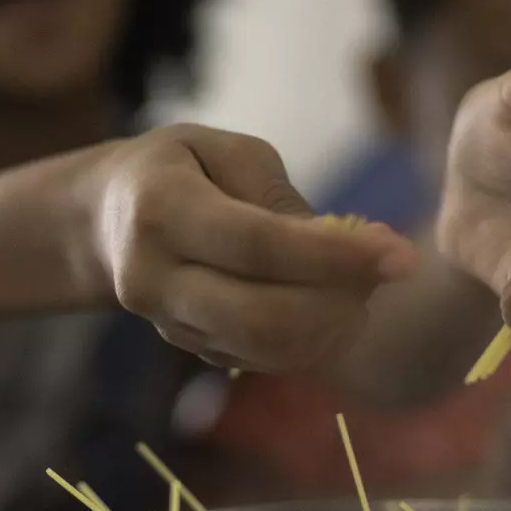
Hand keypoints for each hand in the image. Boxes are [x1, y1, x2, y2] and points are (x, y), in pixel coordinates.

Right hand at [89, 124, 416, 371]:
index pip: (259, 245)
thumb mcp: (225, 151)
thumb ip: (279, 197)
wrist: (106, 218)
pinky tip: (332, 307)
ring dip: (331, 328)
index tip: (403, 256)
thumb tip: (341, 248)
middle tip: (383, 274)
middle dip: (339, 303)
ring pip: (264, 350)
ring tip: (360, 290)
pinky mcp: (189, 347)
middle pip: (260, 317)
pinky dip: (312, 342)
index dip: (336, 256)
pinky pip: (261, 360)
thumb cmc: (181, 168)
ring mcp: (167, 322)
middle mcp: (154, 275)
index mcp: (161, 208)